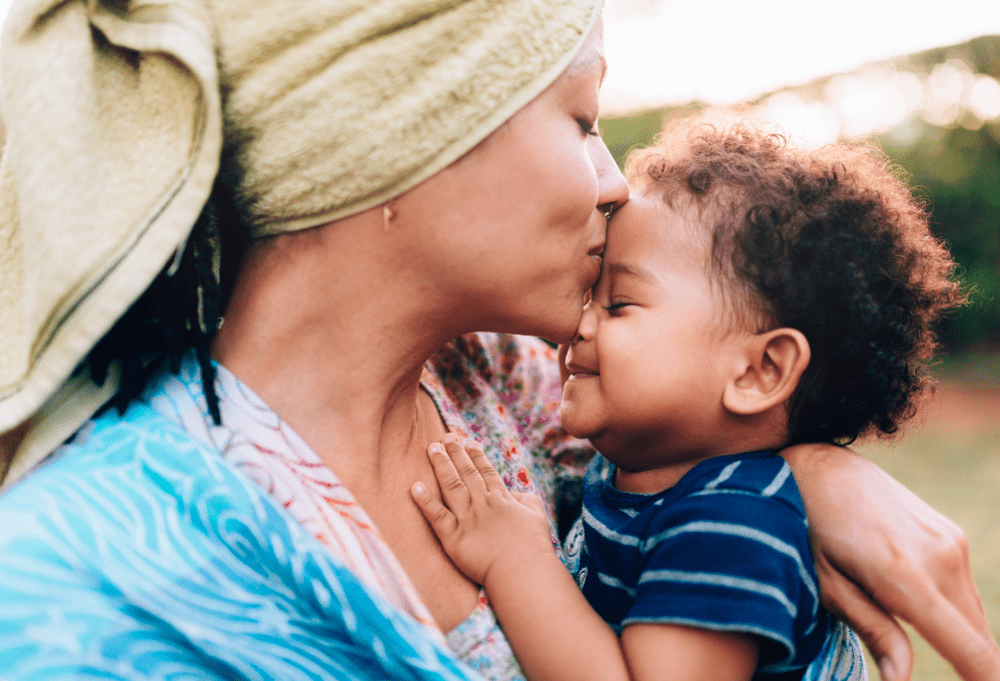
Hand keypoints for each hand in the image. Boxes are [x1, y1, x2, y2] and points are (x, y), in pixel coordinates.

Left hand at [411, 436, 554, 586]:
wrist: (523, 571)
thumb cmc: (533, 547)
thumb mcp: (536, 517)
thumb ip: (526, 501)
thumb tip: (518, 493)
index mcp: (502, 499)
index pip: (486, 472)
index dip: (476, 456)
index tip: (468, 442)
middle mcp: (482, 504)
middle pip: (466, 473)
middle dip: (456, 453)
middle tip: (446, 437)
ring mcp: (467, 519)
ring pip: (451, 486)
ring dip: (441, 466)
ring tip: (432, 448)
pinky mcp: (454, 538)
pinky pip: (436, 516)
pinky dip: (425, 501)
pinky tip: (415, 486)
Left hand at [781, 443, 999, 680]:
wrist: (819, 469)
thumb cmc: (809, 530)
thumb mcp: (827, 585)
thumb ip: (874, 632)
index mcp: (908, 578)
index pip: (974, 652)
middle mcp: (942, 558)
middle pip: (981, 640)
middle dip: (971, 669)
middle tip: (944, 676)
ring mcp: (951, 541)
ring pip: (975, 616)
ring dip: (960, 639)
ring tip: (912, 637)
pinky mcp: (951, 533)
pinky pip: (965, 590)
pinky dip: (953, 612)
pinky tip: (915, 608)